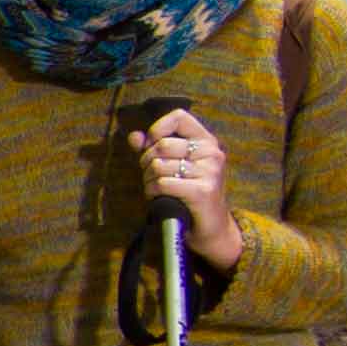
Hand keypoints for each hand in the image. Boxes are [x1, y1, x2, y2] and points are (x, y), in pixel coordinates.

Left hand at [138, 110, 243, 268]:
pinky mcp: (202, 191)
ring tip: (156, 189)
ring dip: (148, 180)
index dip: (157, 129)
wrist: (211, 228)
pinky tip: (158, 198)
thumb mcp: (173, 167)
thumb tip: (134, 136)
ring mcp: (210, 171)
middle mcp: (212, 152)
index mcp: (207, 141)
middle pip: (162, 145)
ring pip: (158, 165)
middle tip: (151, 176)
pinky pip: (162, 183)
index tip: (151, 146)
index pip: (179, 117)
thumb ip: (152, 149)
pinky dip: (152, 192)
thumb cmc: (189, 195)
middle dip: (146, 161)